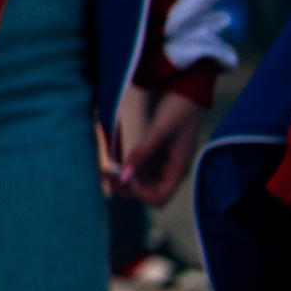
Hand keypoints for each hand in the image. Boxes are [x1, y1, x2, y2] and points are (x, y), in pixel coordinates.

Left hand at [113, 87, 207, 205]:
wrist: (184, 93)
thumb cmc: (178, 110)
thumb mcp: (159, 132)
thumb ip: (142, 154)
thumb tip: (124, 176)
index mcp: (178, 169)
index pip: (159, 197)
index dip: (140, 194)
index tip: (123, 179)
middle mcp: (170, 170)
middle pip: (148, 192)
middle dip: (127, 187)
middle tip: (105, 176)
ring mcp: (163, 164)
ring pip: (142, 182)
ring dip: (124, 180)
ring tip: (106, 172)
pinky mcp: (155, 155)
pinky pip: (140, 169)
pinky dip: (127, 169)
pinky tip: (114, 163)